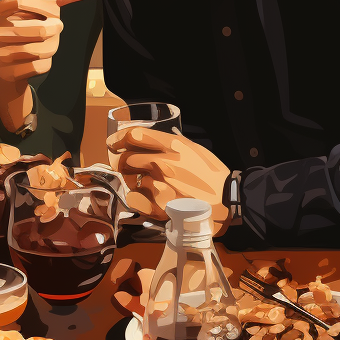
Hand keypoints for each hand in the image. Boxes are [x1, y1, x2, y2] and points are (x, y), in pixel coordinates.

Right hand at [0, 0, 98, 131]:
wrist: (4, 66)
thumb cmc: (19, 29)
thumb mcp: (29, 5)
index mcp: (3, 8)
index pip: (27, 0)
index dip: (50, 0)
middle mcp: (0, 26)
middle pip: (45, 28)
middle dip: (55, 31)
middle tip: (50, 30)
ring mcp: (2, 49)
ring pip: (46, 48)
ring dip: (50, 49)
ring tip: (40, 47)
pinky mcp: (9, 69)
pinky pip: (41, 65)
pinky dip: (43, 64)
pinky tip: (32, 61)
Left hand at [108, 128, 230, 233]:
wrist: (227, 198)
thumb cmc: (213, 173)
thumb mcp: (194, 149)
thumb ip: (172, 144)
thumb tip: (153, 141)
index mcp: (173, 146)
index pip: (135, 135)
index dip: (119, 138)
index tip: (113, 143)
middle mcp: (163, 162)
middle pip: (127, 159)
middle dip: (123, 163)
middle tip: (127, 168)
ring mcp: (160, 184)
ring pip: (131, 179)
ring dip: (133, 181)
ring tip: (141, 184)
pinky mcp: (159, 204)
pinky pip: (135, 199)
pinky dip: (137, 198)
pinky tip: (145, 198)